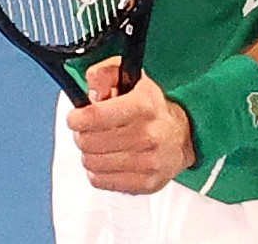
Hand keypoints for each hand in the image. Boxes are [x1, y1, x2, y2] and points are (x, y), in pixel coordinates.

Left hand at [65, 58, 196, 193]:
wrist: (182, 135)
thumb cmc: (150, 106)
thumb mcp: (129, 76)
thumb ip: (103, 74)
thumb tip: (91, 94)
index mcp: (143, 106)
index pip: (96, 116)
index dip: (77, 118)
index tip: (75, 117)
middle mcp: (148, 135)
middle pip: (89, 141)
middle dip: (81, 134)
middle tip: (88, 130)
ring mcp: (149, 162)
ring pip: (92, 162)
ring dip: (89, 153)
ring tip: (99, 145)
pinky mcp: (147, 184)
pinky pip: (101, 181)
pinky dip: (97, 171)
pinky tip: (107, 160)